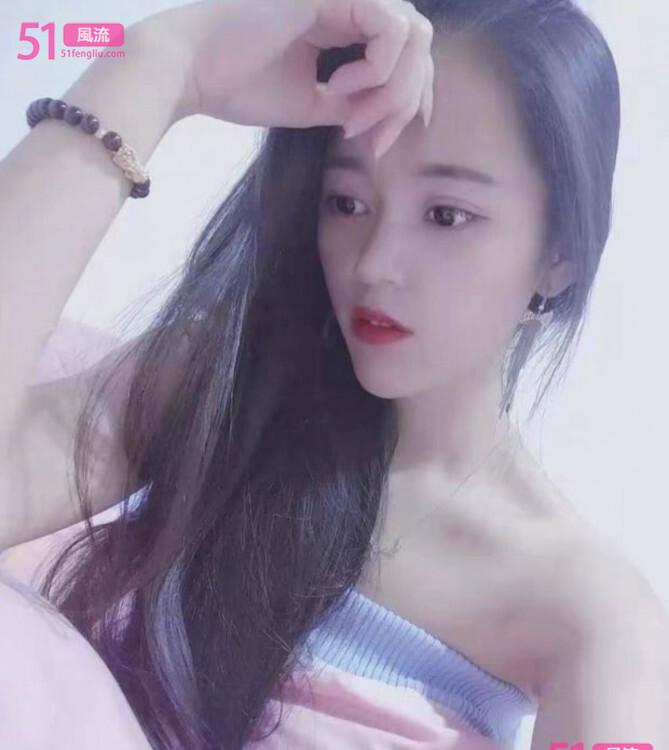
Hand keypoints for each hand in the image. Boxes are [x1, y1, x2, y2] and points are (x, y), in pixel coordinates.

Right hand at [135, 0, 434, 157]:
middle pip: (419, 44)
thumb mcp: (311, 103)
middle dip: (404, 100)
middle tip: (369, 138)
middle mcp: (350, 2)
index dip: (409, 98)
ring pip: (414, 35)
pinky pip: (391, 30)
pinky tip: (339, 88)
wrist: (190, 69)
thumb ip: (353, 103)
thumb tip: (388, 116)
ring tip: (350, 117)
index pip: (404, 54)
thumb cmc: (239, 85)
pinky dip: (376, 71)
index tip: (381, 141)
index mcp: (343, 22)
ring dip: (392, 89)